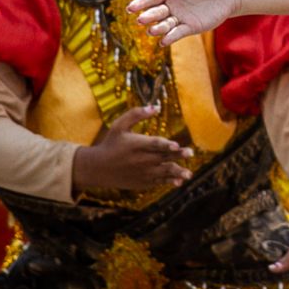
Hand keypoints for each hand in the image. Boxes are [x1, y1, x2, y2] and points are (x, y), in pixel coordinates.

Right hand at [71, 106, 194, 191]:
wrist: (97, 168)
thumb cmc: (111, 143)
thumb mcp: (119, 126)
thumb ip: (136, 114)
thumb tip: (156, 106)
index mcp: (136, 145)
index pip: (153, 144)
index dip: (165, 145)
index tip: (176, 145)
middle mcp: (140, 160)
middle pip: (162, 157)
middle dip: (177, 156)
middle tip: (190, 153)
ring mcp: (142, 173)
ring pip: (163, 172)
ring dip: (177, 172)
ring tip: (188, 174)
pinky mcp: (142, 182)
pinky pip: (158, 182)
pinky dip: (168, 182)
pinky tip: (179, 181)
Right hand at [132, 0, 241, 44]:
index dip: (141, 2)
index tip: (131, 8)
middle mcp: (169, 6)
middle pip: (156, 12)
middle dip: (148, 16)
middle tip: (141, 19)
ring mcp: (178, 18)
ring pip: (165, 25)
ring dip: (158, 28)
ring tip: (152, 30)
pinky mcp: (189, 27)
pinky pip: (177, 33)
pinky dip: (170, 37)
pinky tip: (163, 41)